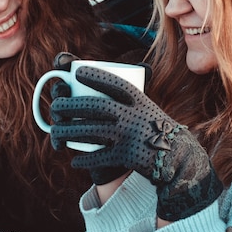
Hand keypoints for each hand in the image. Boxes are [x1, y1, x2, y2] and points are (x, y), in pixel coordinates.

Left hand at [50, 66, 222, 220]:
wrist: (175, 157)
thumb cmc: (153, 127)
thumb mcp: (145, 107)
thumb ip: (128, 94)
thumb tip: (106, 73)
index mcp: (139, 100)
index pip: (115, 84)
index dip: (95, 76)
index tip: (77, 72)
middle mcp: (133, 116)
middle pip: (95, 106)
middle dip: (70, 105)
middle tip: (56, 105)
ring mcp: (129, 136)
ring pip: (90, 131)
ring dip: (68, 132)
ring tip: (55, 133)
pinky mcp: (127, 157)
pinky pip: (100, 157)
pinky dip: (85, 159)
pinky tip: (74, 159)